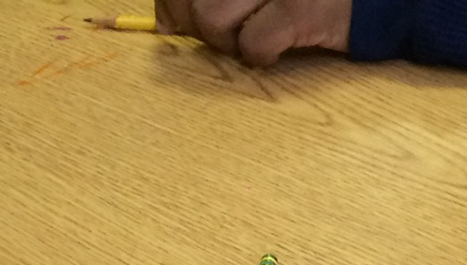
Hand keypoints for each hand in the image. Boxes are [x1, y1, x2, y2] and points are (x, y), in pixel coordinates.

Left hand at [154, 0, 349, 65]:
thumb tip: (166, 23)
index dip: (173, 3)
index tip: (177, 20)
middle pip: (193, 1)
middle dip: (200, 27)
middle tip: (227, 33)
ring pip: (212, 19)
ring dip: (228, 42)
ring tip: (251, 40)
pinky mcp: (300, 11)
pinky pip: (254, 45)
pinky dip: (260, 57)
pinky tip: (276, 50)